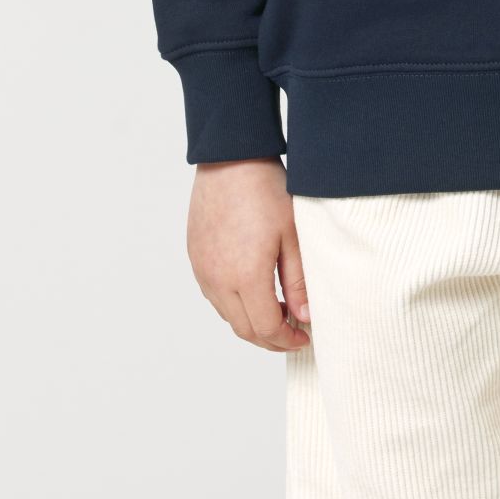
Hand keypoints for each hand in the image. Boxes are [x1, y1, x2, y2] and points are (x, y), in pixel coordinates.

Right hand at [186, 158, 310, 352]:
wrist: (230, 159)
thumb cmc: (265, 190)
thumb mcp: (292, 235)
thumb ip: (298, 281)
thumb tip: (304, 317)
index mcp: (244, 276)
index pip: (265, 328)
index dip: (286, 339)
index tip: (303, 336)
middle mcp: (217, 279)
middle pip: (244, 329)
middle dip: (270, 338)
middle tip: (292, 331)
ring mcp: (202, 269)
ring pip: (227, 314)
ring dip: (251, 322)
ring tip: (276, 310)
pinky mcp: (195, 257)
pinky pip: (214, 294)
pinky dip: (234, 304)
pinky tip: (252, 290)